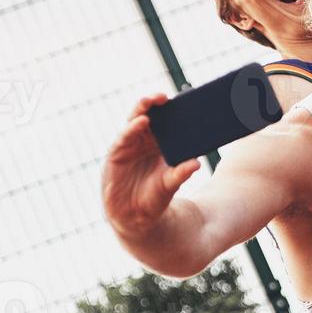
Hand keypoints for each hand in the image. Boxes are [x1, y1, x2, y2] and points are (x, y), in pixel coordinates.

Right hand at [102, 94, 200, 237]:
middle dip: (151, 105)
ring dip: (140, 113)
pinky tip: (141, 122)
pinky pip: (123, 139)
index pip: (162, 121)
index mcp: (158, 144)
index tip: (177, 98)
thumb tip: (196, 163)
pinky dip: (131, 130)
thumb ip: (181, 174)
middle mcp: (142, 142)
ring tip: (149, 104)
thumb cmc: (154, 196)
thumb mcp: (170, 184)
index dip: (167, 109)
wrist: (135, 216)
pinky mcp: (115, 156)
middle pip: (146, 117)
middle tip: (161, 96)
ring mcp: (128, 147)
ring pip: (133, 125)